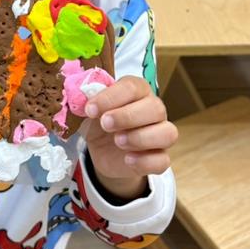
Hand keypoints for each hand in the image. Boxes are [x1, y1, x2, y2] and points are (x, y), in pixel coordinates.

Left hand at [84, 77, 176, 198]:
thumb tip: (82, 97)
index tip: (90, 109)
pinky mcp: (159, 158)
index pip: (132, 87)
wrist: (102, 150)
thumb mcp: (90, 111)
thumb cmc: (99, 122)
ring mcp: (160, 134)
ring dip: (140, 138)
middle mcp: (154, 110)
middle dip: (128, 116)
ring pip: (167, 133)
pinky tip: (128, 160)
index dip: (111, 97)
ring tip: (117, 141)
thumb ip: (88, 101)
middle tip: (105, 124)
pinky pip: (163, 161)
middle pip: (156, 108)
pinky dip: (145, 161)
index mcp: (137, 91)